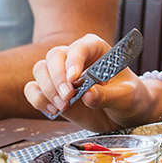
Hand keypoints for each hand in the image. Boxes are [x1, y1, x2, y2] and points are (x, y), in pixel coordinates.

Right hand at [23, 34, 161, 129]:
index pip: (80, 47)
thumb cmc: (128, 98)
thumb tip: (88, 95)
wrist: (122, 115)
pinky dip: (38, 99)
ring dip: (47, 89)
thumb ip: (107, 95)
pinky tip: (53, 110)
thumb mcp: (126, 97)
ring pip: (40, 70)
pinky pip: (33, 89)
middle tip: (68, 98)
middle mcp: (75, 57)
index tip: (75, 80)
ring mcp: (61, 74)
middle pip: (54, 56)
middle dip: (57, 77)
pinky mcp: (52, 91)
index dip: (74, 61)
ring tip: (64, 106)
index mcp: (96, 49)